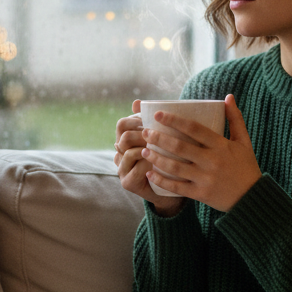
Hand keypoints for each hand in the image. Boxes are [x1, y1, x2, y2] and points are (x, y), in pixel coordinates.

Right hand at [114, 100, 185, 216]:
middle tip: (161, 135)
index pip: (122, 124)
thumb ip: (152, 122)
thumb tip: (137, 101)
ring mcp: (121, 170)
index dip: (137, 120)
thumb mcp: (162, 139)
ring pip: (129, 151)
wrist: (172, 190)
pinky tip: (163, 161)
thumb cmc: (168, 160)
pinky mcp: (128, 183)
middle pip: (124, 136)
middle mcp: (119, 154)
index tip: (155, 121)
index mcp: (124, 141)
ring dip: (148, 147)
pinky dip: (151, 162)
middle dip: (143, 134)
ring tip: (163, 147)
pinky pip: (137, 167)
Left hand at [139, 95, 260, 212]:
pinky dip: (161, 180)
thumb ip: (235, 119)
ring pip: (175, 167)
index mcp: (221, 145)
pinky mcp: (201, 194)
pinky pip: (177, 187)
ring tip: (144, 150)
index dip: (174, 120)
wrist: (252, 197)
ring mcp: (205, 178)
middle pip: (180, 147)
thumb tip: (228, 96)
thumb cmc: (246, 166)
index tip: (158, 115)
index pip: (194, 129)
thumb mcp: (244, 141)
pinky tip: (149, 172)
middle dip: (159, 138)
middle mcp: (212, 161)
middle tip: (145, 132)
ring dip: (156, 158)